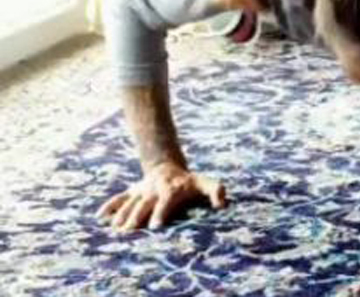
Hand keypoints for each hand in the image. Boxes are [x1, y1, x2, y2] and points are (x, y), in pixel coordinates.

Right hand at [96, 162, 226, 232]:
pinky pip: (119, 197)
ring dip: (123, 214)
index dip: (161, 212)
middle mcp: (154, 189)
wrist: (168, 167)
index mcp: (172, 189)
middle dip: (138, 216)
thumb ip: (217, 191)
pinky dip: (109, 205)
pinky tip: (100, 216)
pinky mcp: (132, 191)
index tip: (156, 226)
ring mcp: (141, 190)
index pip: (166, 201)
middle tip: (131, 230)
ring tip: (117, 228)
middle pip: (145, 203)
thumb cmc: (190, 182)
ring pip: (130, 202)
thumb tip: (222, 206)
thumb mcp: (206, 183)